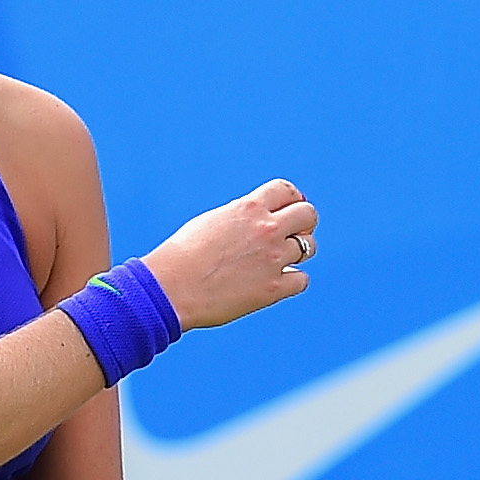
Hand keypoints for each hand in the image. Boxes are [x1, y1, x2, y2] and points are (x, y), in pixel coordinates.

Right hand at [142, 179, 318, 331]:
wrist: (171, 288)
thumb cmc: (182, 257)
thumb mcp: (212, 221)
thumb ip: (241, 217)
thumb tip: (257, 218)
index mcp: (249, 208)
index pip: (286, 190)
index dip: (292, 199)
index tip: (290, 209)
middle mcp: (266, 230)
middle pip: (308, 215)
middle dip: (304, 223)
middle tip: (294, 234)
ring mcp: (273, 259)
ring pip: (309, 247)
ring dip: (298, 252)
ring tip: (280, 261)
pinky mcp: (273, 288)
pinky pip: (301, 280)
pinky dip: (293, 280)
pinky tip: (277, 282)